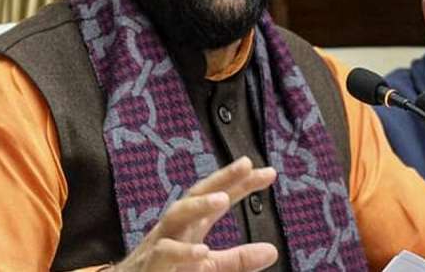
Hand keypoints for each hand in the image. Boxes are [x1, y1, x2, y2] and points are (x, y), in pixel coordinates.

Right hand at [113, 156, 278, 271]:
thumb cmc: (168, 271)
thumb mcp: (207, 266)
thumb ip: (237, 259)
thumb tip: (273, 250)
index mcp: (192, 225)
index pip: (219, 196)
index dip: (242, 184)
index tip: (269, 172)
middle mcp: (177, 227)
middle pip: (197, 193)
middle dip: (220, 178)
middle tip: (246, 164)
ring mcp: (161, 242)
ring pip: (177, 215)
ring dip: (199, 205)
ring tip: (222, 198)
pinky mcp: (151, 264)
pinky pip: (165, 253)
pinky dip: (182, 252)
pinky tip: (202, 251)